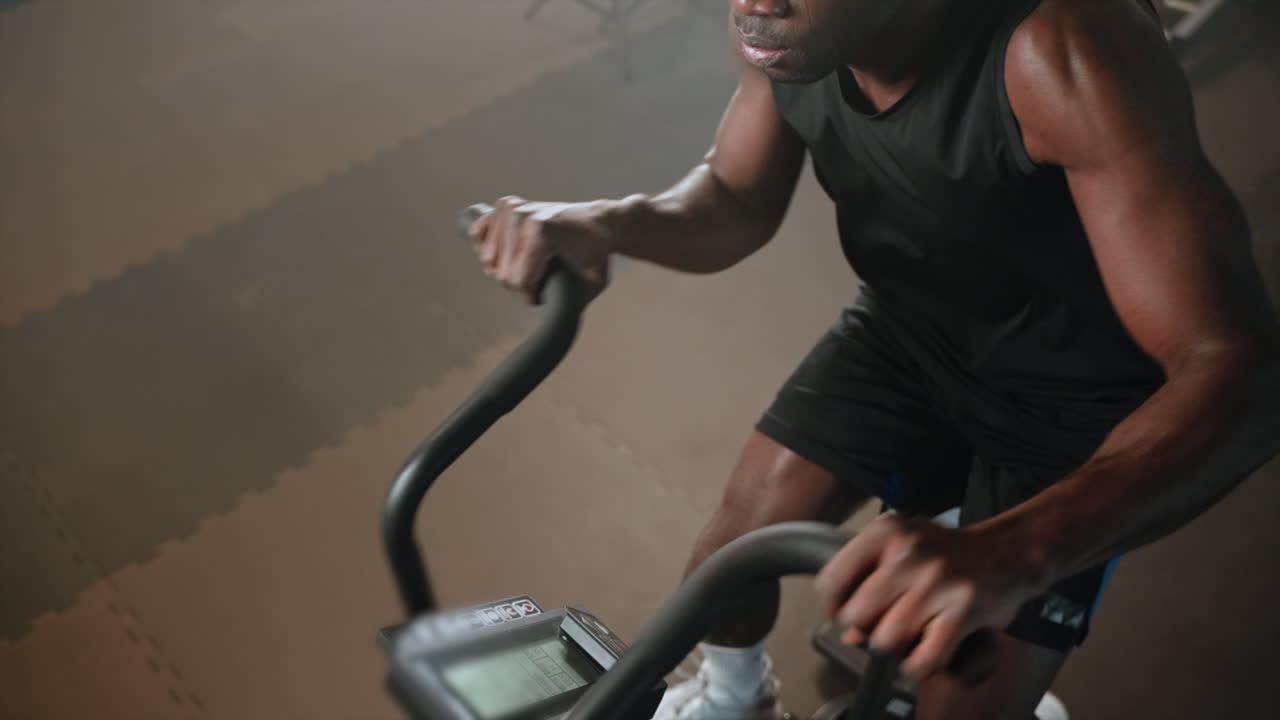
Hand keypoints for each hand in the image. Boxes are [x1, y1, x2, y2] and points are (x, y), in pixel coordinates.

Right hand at [467, 196, 615, 303]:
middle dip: (518, 286)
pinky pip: (479, 234)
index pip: (518, 280)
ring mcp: (511, 207)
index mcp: (541, 232)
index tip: (540, 298)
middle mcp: (522, 216)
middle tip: (538, 282)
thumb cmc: (596, 251)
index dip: (529, 296)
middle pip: (503, 272)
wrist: (596, 220)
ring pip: (490, 259)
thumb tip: (556, 325)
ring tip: (527, 268)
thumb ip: (576, 304)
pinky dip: (489, 248)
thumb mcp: (595, 281)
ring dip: (504, 270)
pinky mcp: (504, 204)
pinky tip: (507, 253)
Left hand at [814, 513, 1043, 681]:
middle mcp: (907, 551)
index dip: (834, 608)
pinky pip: (923, 659)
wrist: (1007, 552)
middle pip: (856, 616)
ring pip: (886, 640)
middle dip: (867, 630)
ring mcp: (935, 579)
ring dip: (896, 648)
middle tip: (886, 625)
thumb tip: (850, 636)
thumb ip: (868, 585)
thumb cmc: (945, 555)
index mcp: (885, 531)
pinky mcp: (963, 608)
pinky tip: (928, 651)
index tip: (848, 616)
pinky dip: (920, 666)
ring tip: (912, 635)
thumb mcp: (900, 551)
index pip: (831, 581)